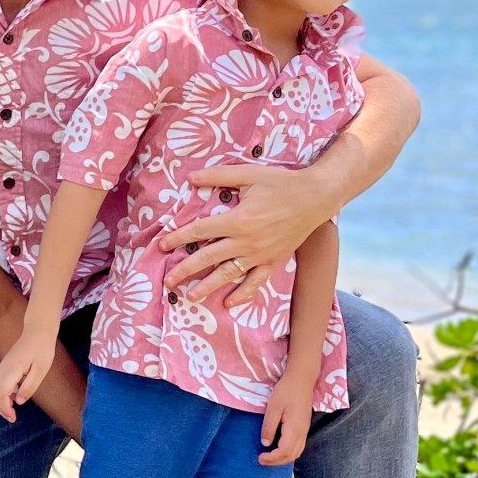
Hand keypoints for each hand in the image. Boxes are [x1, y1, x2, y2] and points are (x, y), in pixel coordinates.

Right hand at [0, 334, 54, 423]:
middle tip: (12, 418)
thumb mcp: (41, 370)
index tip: (13, 418)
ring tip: (11, 411)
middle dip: (0, 408)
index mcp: (12, 370)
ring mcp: (2, 366)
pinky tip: (12, 398)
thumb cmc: (42, 349)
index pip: (1, 394)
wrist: (37, 330)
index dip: (5, 409)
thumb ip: (30, 386)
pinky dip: (0, 394)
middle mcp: (3, 368)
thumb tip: (19, 402)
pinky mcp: (4, 366)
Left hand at [159, 164, 334, 303]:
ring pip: (228, 274)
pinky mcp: (273, 261)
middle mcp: (246, 241)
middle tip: (168, 281)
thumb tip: (190, 178)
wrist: (315, 198)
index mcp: (238, 220)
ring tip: (190, 297)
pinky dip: (242, 294)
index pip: (199, 231)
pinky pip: (255, 282)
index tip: (161, 245)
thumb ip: (218, 176)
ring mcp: (260, 255)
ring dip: (208, 287)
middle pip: (208, 258)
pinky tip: (228, 303)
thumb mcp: (248, 174)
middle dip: (185, 270)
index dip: (178, 238)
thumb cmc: (281, 183)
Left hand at [259, 371, 314, 465]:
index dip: (272, 458)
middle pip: (292, 455)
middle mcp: (302, 432)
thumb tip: (265, 443)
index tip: (260, 458)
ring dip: (283, 458)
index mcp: (294, 428)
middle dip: (277, 462)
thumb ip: (269, 426)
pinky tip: (279, 448)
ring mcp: (305, 430)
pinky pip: (299, 446)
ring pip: (297, 452)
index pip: (284, 452)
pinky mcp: (304, 426)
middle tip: (262, 460)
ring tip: (269, 457)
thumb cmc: (286, 390)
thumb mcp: (273, 407)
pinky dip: (289, 452)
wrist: (302, 379)